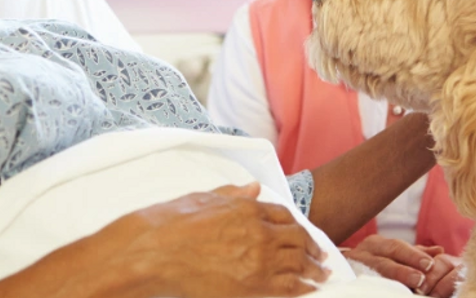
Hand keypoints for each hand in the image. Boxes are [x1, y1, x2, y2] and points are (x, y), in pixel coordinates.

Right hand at [121, 182, 330, 297]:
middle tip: (322, 257)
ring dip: (314, 270)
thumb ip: (233, 193)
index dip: (298, 226)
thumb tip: (254, 187)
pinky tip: (309, 289)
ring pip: (298, 264)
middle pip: (297, 240)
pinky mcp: (251, 286)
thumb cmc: (169, 224)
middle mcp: (258, 233)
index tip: (305, 234)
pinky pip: (287, 287)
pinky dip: (302, 287)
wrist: (153, 253)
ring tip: (323, 276)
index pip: (283, 215)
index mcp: (246, 208)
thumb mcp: (203, 198)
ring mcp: (257, 260)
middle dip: (313, 249)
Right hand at [340, 236, 461, 296]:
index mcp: (376, 245)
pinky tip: (386, 292)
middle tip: (422, 278)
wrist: (340, 272)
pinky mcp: (347, 281)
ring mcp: (353, 267)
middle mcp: (363, 253)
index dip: (414, 255)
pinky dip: (374, 288)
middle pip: (385, 260)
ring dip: (393, 279)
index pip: (397, 247)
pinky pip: (361, 284)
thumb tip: (439, 251)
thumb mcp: (392, 254)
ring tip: (411, 286)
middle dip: (404, 269)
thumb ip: (415, 253)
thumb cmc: (373, 262)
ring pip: (373, 272)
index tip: (430, 264)